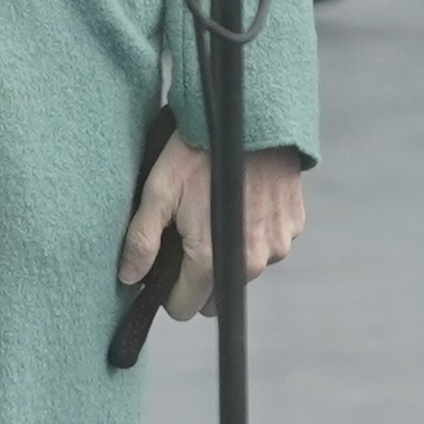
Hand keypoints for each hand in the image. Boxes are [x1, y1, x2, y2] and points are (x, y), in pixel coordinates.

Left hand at [120, 137, 310, 323]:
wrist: (253, 116)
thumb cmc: (200, 152)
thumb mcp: (159, 190)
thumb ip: (140, 241)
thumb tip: (129, 278)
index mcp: (212, 259)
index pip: (186, 307)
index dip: (169, 291)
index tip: (164, 265)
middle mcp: (252, 262)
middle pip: (217, 294)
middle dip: (201, 276)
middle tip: (189, 235)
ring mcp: (278, 244)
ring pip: (244, 269)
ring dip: (230, 253)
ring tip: (217, 211)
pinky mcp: (295, 225)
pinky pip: (269, 245)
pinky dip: (254, 233)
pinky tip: (243, 201)